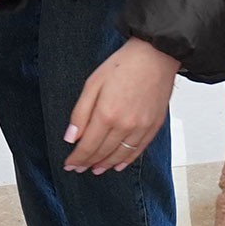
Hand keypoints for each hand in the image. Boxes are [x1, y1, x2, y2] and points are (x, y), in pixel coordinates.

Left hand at [65, 37, 177, 173]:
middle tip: (78, 168)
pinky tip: (118, 164)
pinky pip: (138, 151)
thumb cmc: (124, 64)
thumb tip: (71, 137)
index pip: (88, 146)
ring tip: (95, 169)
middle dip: (87, 163)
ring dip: (105, 164)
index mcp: (107, 114)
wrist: (155, 56)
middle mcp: (125, 125)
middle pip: (102, 152)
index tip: (69, 164)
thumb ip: (81, 113)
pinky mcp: (154, 126)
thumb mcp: (93, 83)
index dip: (76, 158)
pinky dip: (126, 160)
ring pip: (120, 155)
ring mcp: (141, 127)